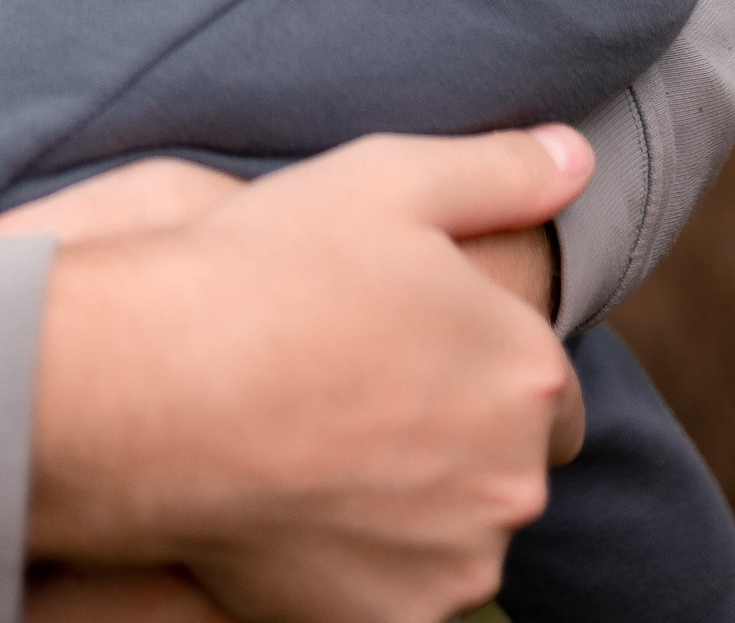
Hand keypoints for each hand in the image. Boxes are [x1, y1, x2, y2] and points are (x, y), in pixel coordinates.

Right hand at [26, 126, 591, 622]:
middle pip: (503, 462)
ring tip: (323, 440)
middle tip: (359, 386)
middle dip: (454, 432)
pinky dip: (365, 556)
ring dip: (415, 501)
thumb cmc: (273, 271)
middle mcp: (512, 482)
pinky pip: (398, 588)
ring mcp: (451, 566)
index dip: (481, 359)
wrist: (156, 392)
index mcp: (526, 371)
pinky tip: (302, 497)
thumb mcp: (389, 178)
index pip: (547, 385)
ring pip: (453, 531)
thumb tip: (578, 156)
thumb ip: (501, 170)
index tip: (412, 341)